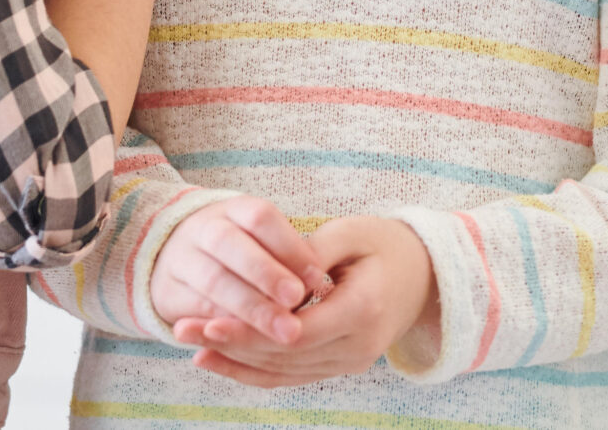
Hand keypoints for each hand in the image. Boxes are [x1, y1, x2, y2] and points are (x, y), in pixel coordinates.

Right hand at [150, 197, 331, 346]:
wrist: (177, 255)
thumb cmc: (240, 249)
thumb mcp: (261, 240)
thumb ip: (286, 255)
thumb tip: (315, 280)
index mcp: (234, 209)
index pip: (260, 218)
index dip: (289, 246)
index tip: (316, 277)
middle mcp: (204, 229)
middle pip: (231, 246)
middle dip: (266, 275)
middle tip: (297, 301)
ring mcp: (181, 259)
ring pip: (214, 280)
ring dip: (250, 308)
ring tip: (282, 331)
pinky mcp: (166, 292)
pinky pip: (194, 310)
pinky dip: (223, 325)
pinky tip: (250, 340)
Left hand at [173, 215, 437, 387]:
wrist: (425, 277)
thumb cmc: (386, 244)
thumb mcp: (354, 232)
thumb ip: (310, 252)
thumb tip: (269, 272)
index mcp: (364, 310)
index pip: (297, 332)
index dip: (250, 330)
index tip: (209, 320)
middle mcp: (358, 347)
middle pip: (282, 356)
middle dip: (230, 343)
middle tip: (182, 329)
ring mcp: (349, 363)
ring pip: (281, 371)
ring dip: (233, 359)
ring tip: (189, 342)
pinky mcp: (337, 367)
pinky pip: (288, 375)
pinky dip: (250, 369)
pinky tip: (212, 357)